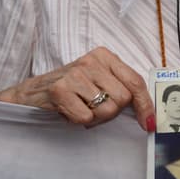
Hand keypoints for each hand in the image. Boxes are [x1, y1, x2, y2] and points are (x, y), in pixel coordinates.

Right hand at [0, 46, 153, 130]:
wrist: (30, 94)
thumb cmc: (70, 89)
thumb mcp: (97, 80)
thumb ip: (120, 87)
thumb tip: (148, 113)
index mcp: (105, 56)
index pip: (135, 81)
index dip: (144, 104)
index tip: (149, 122)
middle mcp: (92, 61)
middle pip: (123, 99)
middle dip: (111, 111)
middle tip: (93, 108)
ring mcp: (75, 74)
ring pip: (107, 110)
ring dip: (95, 117)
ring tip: (81, 108)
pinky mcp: (60, 89)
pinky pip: (86, 117)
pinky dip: (78, 120)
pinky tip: (68, 110)